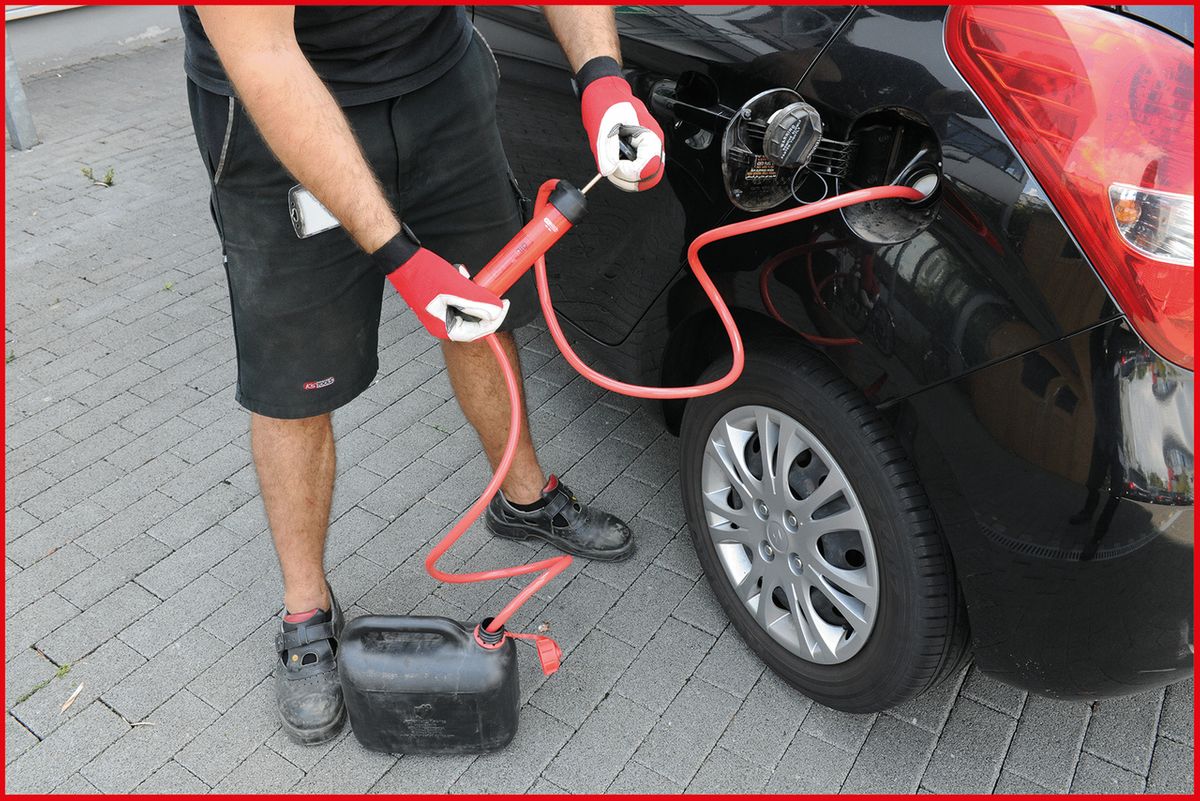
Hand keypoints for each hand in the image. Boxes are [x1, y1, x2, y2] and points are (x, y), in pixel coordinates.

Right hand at [379, 246, 508, 341]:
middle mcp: (441, 324)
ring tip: (464, 277)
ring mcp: (440, 312)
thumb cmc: (421, 273)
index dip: (494, 319)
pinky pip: (459, 298)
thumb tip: (496, 312)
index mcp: (443, 328)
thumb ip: (477, 302)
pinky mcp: (439, 301)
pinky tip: (457, 274)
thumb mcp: (455, 287)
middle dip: (481, 303)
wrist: (400, 259)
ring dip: (471, 293)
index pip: (477, 332)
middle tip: (488, 289)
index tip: (504, 305)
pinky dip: (463, 287)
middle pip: (473, 321)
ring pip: (467, 308)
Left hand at [576, 56, 664, 191]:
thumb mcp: (602, 128)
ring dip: (627, 177)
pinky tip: (615, 162)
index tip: (613, 165)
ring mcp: (649, 148)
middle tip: (612, 170)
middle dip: (629, 180)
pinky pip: (639, 170)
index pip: (648, 169)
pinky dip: (626, 172)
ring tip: (612, 165)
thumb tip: (608, 171)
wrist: (605, 92)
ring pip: (646, 177)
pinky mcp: (641, 151)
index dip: (628, 173)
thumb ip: (606, 152)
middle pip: (651, 177)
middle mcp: (653, 144)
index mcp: (650, 136)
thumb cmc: (607, 103)